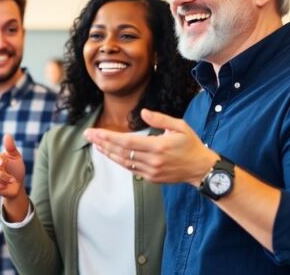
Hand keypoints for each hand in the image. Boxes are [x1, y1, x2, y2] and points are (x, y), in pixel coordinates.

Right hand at [0, 134, 25, 198]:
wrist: (17, 185)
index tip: (3, 163)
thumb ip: (10, 147)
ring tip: (10, 181)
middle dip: (0, 175)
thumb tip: (7, 134)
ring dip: (1, 181)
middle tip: (12, 178)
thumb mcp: (16, 158)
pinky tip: (3, 186)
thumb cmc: (16, 169)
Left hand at [84, 109, 218, 185]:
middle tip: (88, 134)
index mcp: (158, 147)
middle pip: (121, 152)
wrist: (201, 169)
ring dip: (107, 152)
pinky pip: (130, 168)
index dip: (109, 137)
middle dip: (102, 142)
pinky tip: (110, 153)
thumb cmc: (191, 144)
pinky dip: (118, 160)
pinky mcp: (151, 177)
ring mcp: (151, 171)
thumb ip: (160, 119)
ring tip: (95, 143)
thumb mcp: (180, 126)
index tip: (96, 132)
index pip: (127, 142)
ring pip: (123, 162)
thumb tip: (143, 112)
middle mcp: (152, 161)